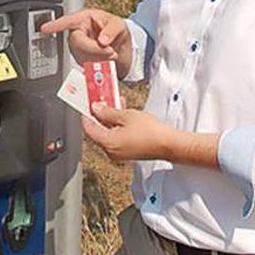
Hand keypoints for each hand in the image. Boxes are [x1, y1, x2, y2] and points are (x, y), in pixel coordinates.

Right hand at [40, 8, 131, 76]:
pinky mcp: (81, 58)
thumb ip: (112, 30)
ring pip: (81, 55)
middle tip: (111, 51)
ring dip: (98, 57)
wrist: (122, 47)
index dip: (55, 25)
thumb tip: (102, 40)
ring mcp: (79, 47)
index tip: (45, 29)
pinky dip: (98, 64)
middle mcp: (79, 32)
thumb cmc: (117, 30)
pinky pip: (85, 64)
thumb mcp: (119, 25)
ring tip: (113, 54)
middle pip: (76, 42)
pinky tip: (106, 60)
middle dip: (93, 48)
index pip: (68, 21)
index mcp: (84, 19)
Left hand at [84, 104, 221, 167]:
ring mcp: (119, 153)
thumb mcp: (126, 116)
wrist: (169, 144)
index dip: (86, 114)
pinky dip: (116, 126)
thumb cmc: (151, 132)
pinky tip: (123, 115)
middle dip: (99, 114)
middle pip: (97, 131)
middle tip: (101, 100)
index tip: (86, 103)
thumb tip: (96, 109)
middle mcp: (111, 151)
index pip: (88, 128)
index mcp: (108, 143)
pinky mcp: (127, 152)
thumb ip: (108, 112)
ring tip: (116, 104)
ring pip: (107, 133)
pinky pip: (116, 138)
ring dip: (109, 119)